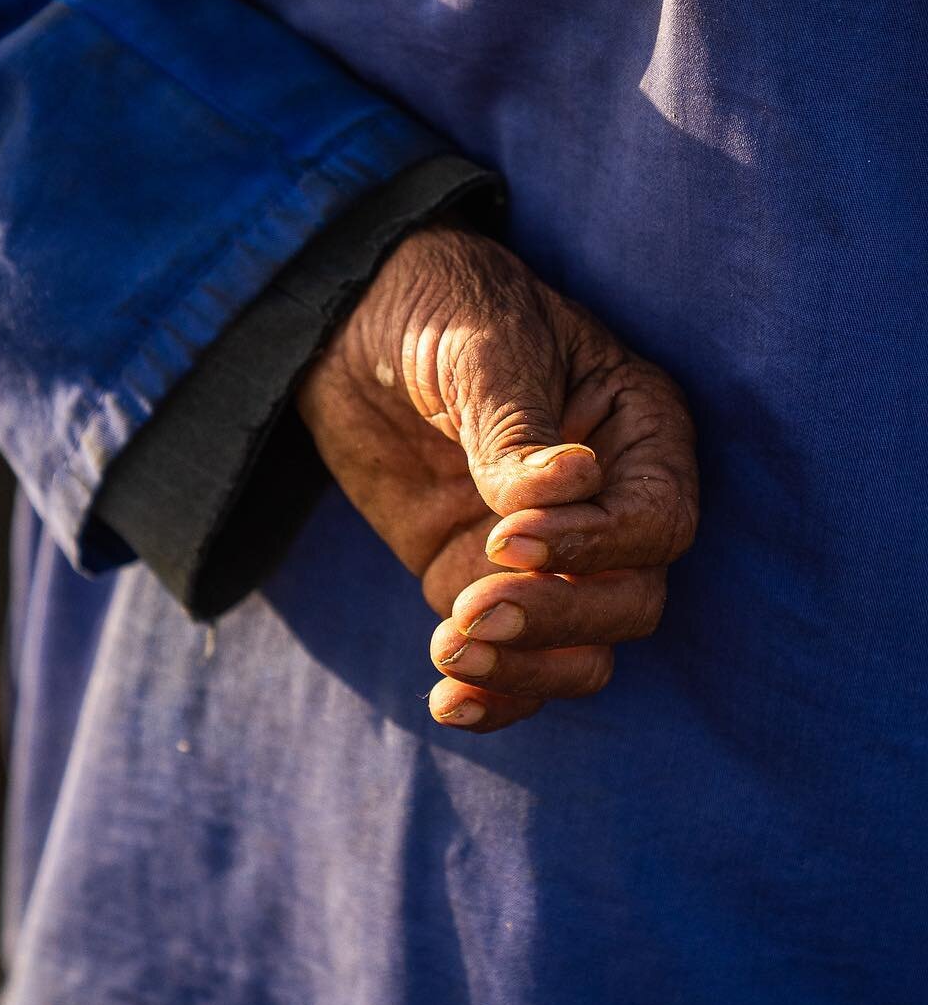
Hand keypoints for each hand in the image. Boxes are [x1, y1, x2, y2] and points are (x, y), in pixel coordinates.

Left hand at [294, 222, 697, 731]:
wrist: (347, 318)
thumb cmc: (437, 302)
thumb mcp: (481, 343)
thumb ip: (515, 423)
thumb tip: (572, 486)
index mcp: (635, 427)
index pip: (658, 520)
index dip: (594, 546)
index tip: (508, 538)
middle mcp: (608, 499)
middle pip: (631, 600)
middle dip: (556, 620)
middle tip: (468, 612)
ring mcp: (548, 552)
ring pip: (583, 648)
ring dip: (525, 668)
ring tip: (449, 653)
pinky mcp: (480, 579)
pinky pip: (515, 661)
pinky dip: (493, 694)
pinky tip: (448, 701)